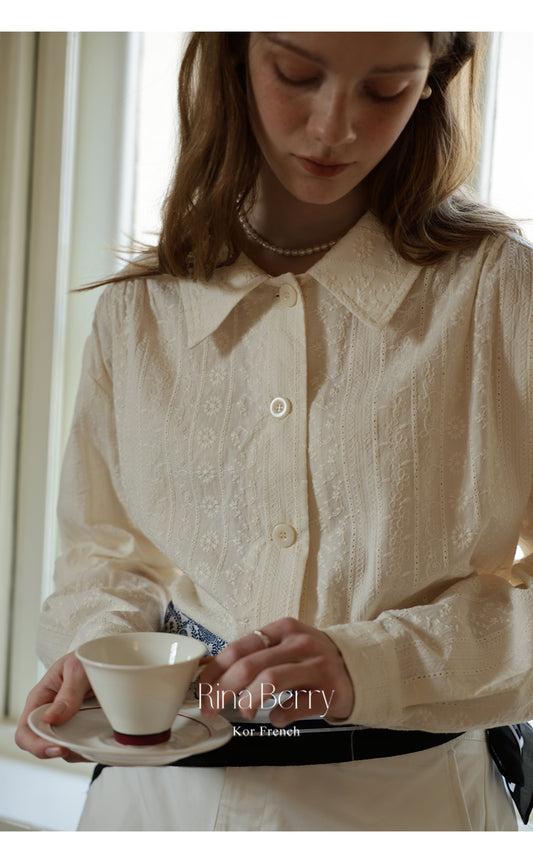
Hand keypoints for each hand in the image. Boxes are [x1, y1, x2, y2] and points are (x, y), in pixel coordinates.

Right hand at [15, 652, 93, 761]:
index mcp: (41, 699)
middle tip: (79, 748)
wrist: (106, 657)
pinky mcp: (82, 729)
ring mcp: (66, 724)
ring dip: (77, 751)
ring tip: (93, 744)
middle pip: (41, 745)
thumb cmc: (86, 658)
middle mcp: (50, 715)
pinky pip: (80, 747)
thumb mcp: (78, 668)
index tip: (59, 747)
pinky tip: (100, 743)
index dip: (36, 744)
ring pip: (63, 750)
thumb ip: (68, 692)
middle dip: (58, 751)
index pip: (25, 730)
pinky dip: (89, 750)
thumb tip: (51, 718)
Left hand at [197, 617, 353, 726]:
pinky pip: (296, 705)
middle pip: (249, 665)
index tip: (202, 689)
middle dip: (222, 689)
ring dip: (248, 700)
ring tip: (244, 711)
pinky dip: (279, 715)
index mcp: (283, 629)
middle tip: (210, 707)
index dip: (215, 670)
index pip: (238, 648)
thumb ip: (257, 654)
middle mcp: (299, 644)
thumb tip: (214, 672)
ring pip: (269, 680)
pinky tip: (276, 718)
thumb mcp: (287, 646)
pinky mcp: (329, 691)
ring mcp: (315, 667)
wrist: (360, 668)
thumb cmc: (313, 660)